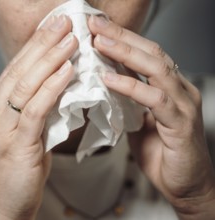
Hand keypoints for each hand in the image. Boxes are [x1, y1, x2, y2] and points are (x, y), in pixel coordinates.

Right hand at [0, 15, 77, 219]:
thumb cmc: (14, 173)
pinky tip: (66, 71)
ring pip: (25, 84)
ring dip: (50, 58)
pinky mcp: (15, 144)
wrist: (2, 209)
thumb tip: (58, 89)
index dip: (33, 46)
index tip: (52, 27)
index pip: (14, 70)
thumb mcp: (22, 136)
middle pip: (18, 70)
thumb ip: (34, 112)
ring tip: (70, 38)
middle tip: (63, 20)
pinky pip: (35, 109)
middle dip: (42, 42)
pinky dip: (52, 87)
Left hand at [88, 15, 214, 218]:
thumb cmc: (162, 152)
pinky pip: (154, 99)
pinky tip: (109, 79)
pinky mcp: (180, 124)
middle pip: (151, 52)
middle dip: (122, 36)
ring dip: (125, 53)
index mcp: (168, 87)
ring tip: (99, 41)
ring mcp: (182, 104)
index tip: (97, 28)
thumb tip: (104, 84)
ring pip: (155, 69)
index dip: (122, 38)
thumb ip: (127, 101)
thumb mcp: (139, 120)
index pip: (146, 54)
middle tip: (95, 23)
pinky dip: (131, 86)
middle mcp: (178, 90)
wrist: (186, 185)